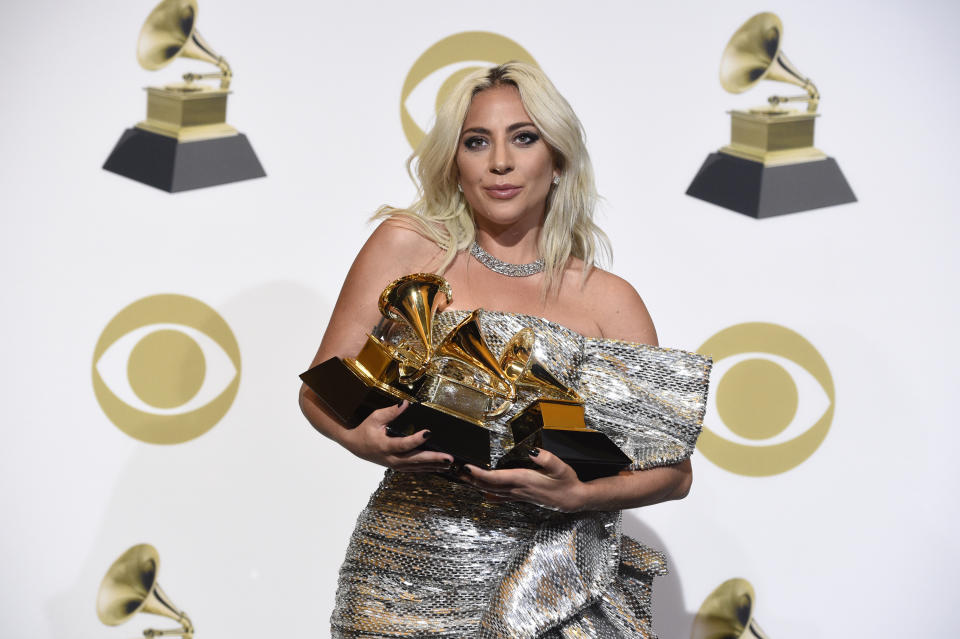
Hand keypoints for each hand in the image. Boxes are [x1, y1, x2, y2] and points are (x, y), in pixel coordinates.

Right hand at [342, 401, 452, 471]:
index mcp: (384, 445)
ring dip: (433, 465)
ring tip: (448, 463)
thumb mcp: (375, 418)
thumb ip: (391, 412)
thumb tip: (405, 404)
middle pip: (414, 460)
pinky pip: (414, 469)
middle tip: (448, 458)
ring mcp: (394, 465)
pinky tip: (439, 467)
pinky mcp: (397, 467)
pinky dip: (427, 468)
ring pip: (416, 467)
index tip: (428, 432)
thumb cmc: (365, 430)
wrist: (355, 446)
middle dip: (433, 459)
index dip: (416, 440)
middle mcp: (391, 458)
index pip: (402, 444)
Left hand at [460, 449, 586, 511]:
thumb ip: (547, 459)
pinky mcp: (521, 497)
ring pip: (491, 490)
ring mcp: (517, 495)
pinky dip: (487, 491)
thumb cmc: (567, 483)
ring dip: (475, 484)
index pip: (494, 478)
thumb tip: (533, 450)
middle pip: (487, 485)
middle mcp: (517, 489)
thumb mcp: (561, 468)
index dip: (478, 473)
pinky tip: (482, 492)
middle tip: (454, 470)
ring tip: (462, 477)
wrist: (573, 500)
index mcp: (523, 480)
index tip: (465, 466)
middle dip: (470, 478)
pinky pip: (499, 496)